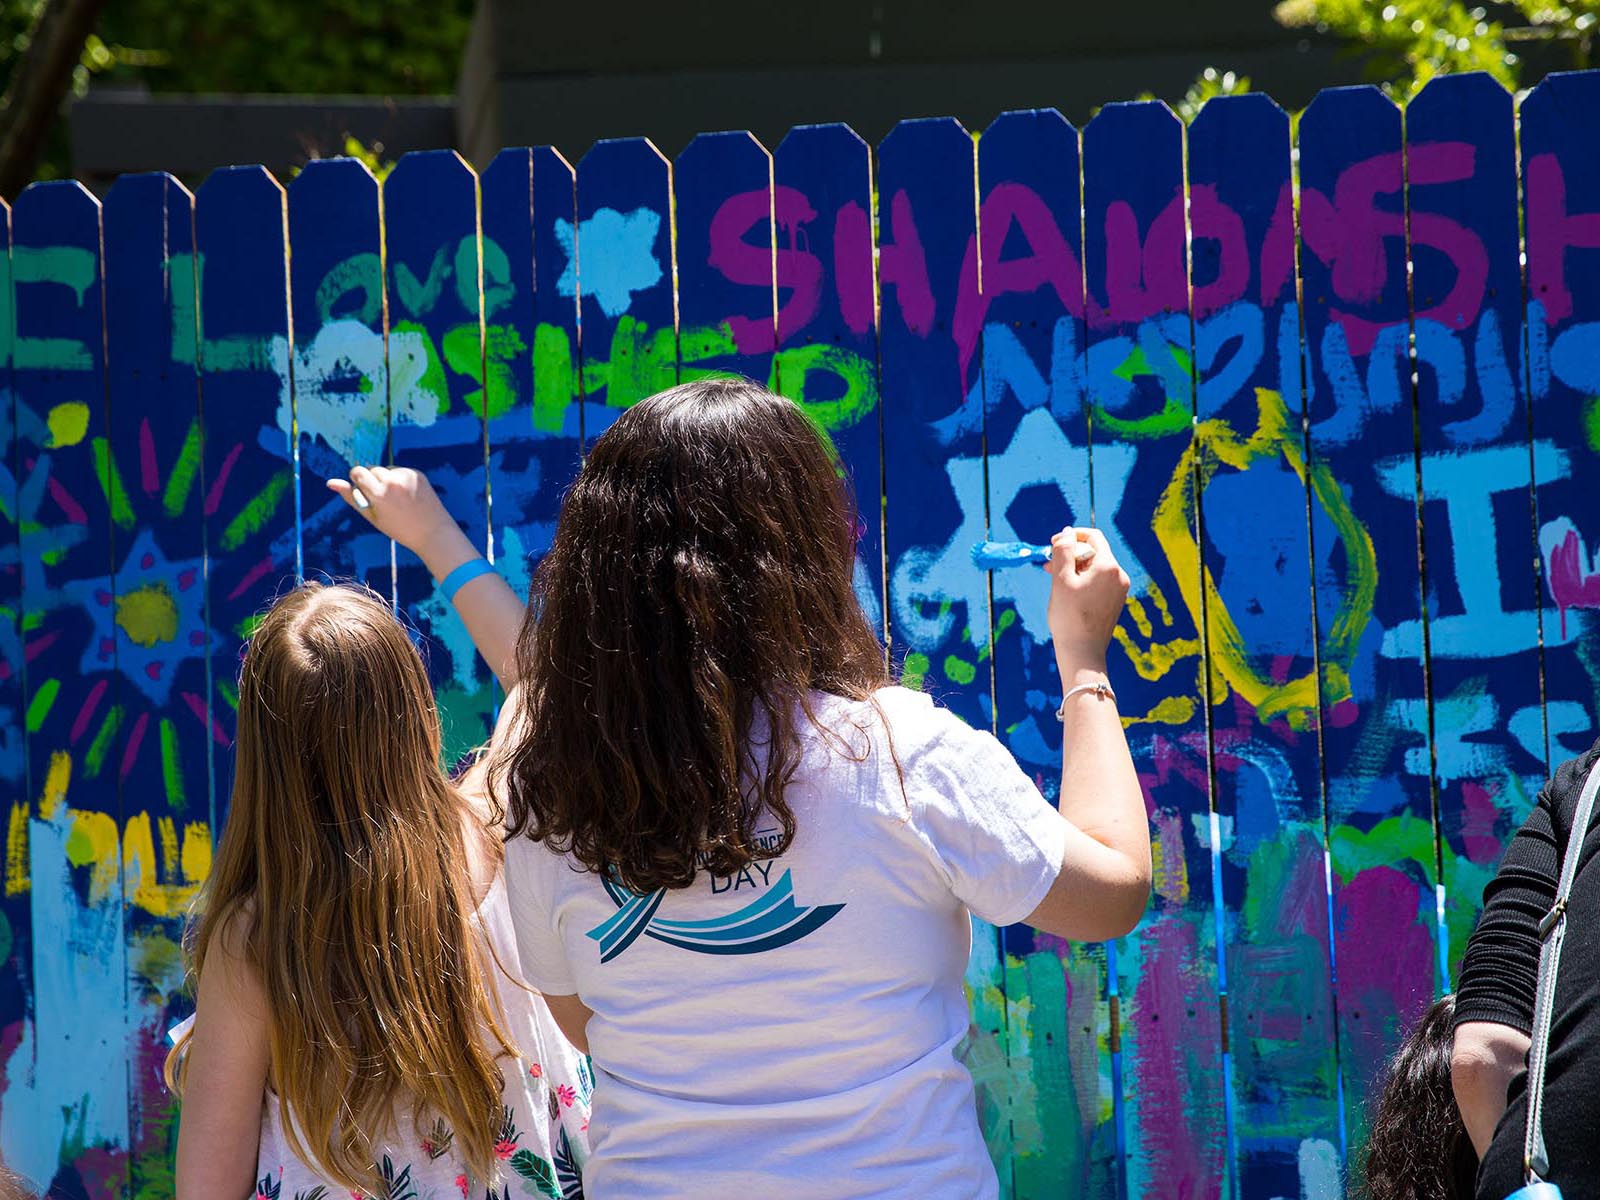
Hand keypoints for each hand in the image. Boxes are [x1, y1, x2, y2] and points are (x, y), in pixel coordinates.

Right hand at [328, 465, 455, 559]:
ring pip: (386, 469)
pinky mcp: (417, 473)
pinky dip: (400, 479)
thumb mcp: (372, 516)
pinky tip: (407, 495)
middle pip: (371, 469)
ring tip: (396, 499)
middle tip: (382, 499)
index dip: (358, 481)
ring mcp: (406, 476)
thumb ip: (351, 498)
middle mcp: (392, 481)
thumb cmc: (398, 528)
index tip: (364, 491)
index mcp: (378, 493)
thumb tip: (330, 482)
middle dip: (372, 480)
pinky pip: (400, 471)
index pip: (357, 472)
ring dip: (386, 479)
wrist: (432, 531)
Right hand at [1044, 526, 1129, 673]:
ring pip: (1094, 568)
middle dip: (1070, 555)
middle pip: (1093, 552)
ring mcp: (1119, 589)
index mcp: (1108, 566)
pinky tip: (1067, 591)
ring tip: (1054, 579)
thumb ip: (1063, 550)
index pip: (1092, 537)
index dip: (1071, 536)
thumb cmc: (1069, 617)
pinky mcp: (1115, 601)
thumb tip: (1067, 532)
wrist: (1083, 652)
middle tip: (1048, 565)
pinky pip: (1098, 581)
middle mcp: (1119, 575)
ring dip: (1073, 568)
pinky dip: (1082, 580)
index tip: (1053, 545)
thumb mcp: (1061, 579)